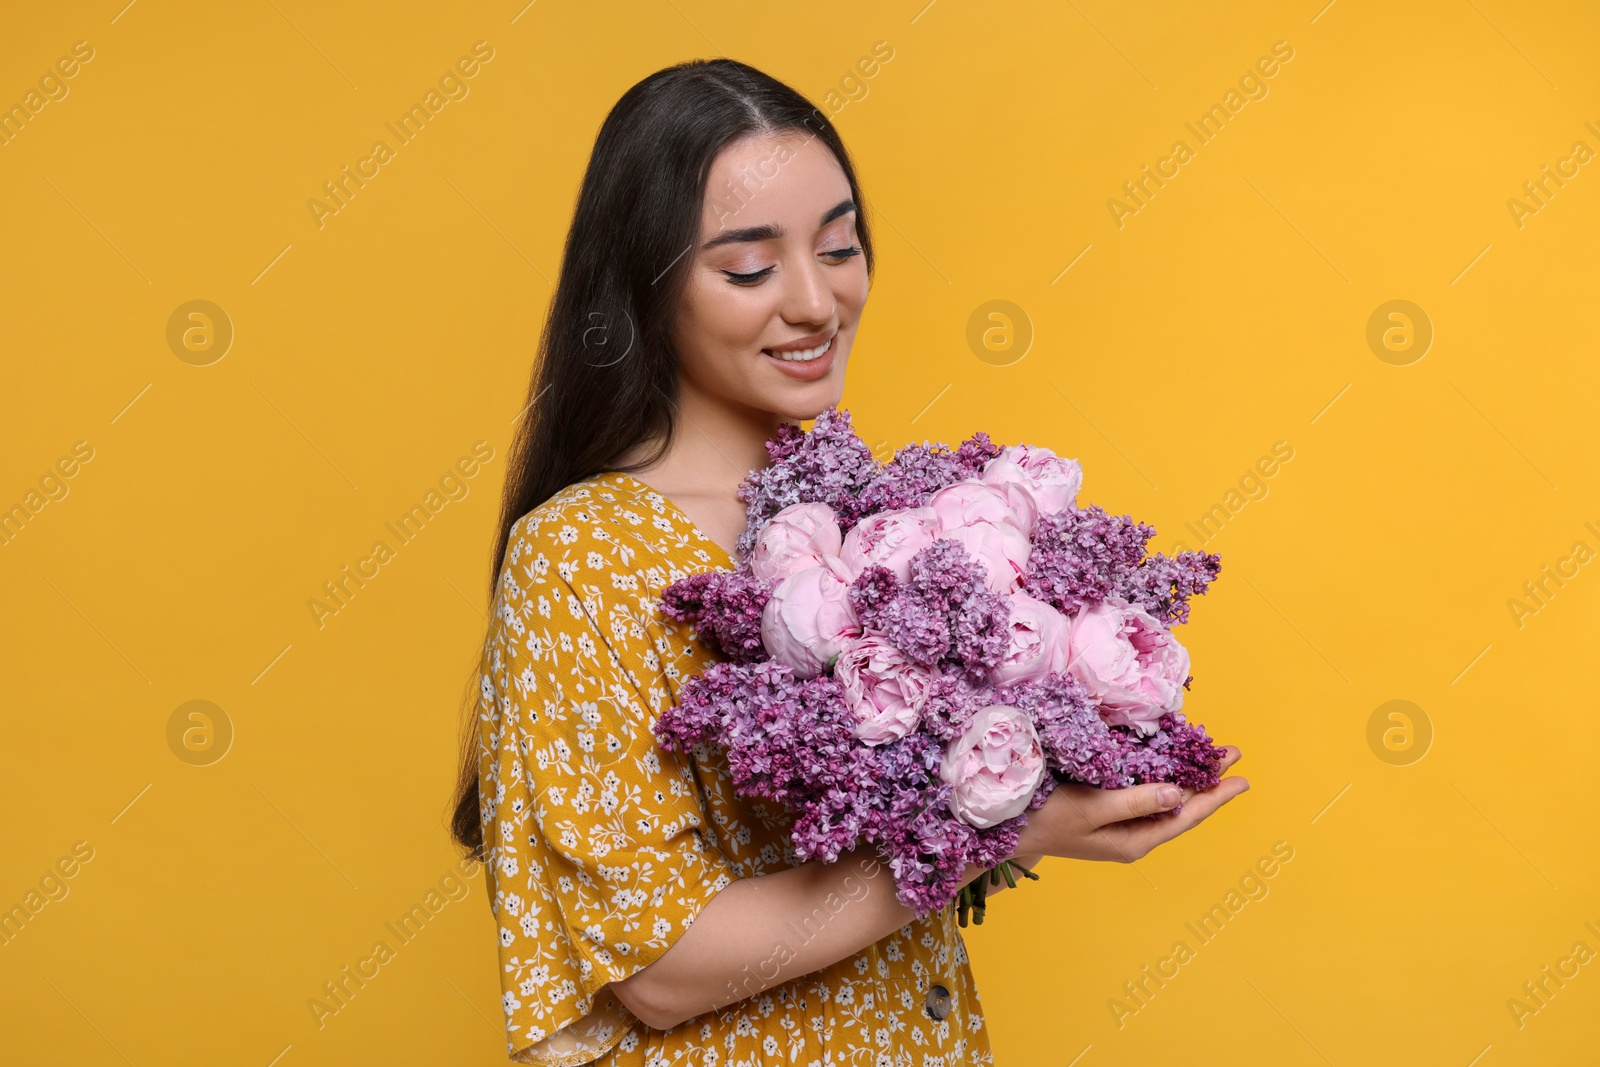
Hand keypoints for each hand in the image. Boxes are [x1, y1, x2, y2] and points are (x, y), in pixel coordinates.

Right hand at [1017, 746, 1248, 863]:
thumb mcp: (1090, 809)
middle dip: (1207, 781)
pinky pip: (1144, 793)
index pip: (1186, 816)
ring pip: (1164, 799)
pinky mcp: (1106, 811)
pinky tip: (1166, 762)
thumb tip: (1177, 792)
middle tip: (1230, 753)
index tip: (1241, 777)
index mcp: (1134, 841)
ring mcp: (1119, 825)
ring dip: (1186, 776)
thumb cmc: (1043, 819)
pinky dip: (1161, 775)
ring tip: (1207, 756)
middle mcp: (1133, 835)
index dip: (1215, 796)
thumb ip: (1134, 800)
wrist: (1006, 829)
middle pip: (1181, 807)